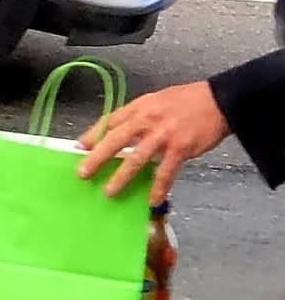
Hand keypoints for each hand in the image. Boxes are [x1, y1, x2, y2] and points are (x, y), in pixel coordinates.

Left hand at [77, 81, 230, 203]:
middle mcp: (147, 120)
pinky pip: (165, 171)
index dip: (93, 134)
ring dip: (121, 176)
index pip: (110, 121)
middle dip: (98, 158)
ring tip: (109, 191)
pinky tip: (151, 200)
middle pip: (116, 140)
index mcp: (139, 107)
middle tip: (83, 173)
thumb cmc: (185, 101)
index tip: (79, 147)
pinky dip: (158, 187)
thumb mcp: (155, 101)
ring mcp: (163, 135)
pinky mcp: (180, 148)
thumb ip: (136, 117)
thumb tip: (115, 133)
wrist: (219, 100)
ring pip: (136, 158)